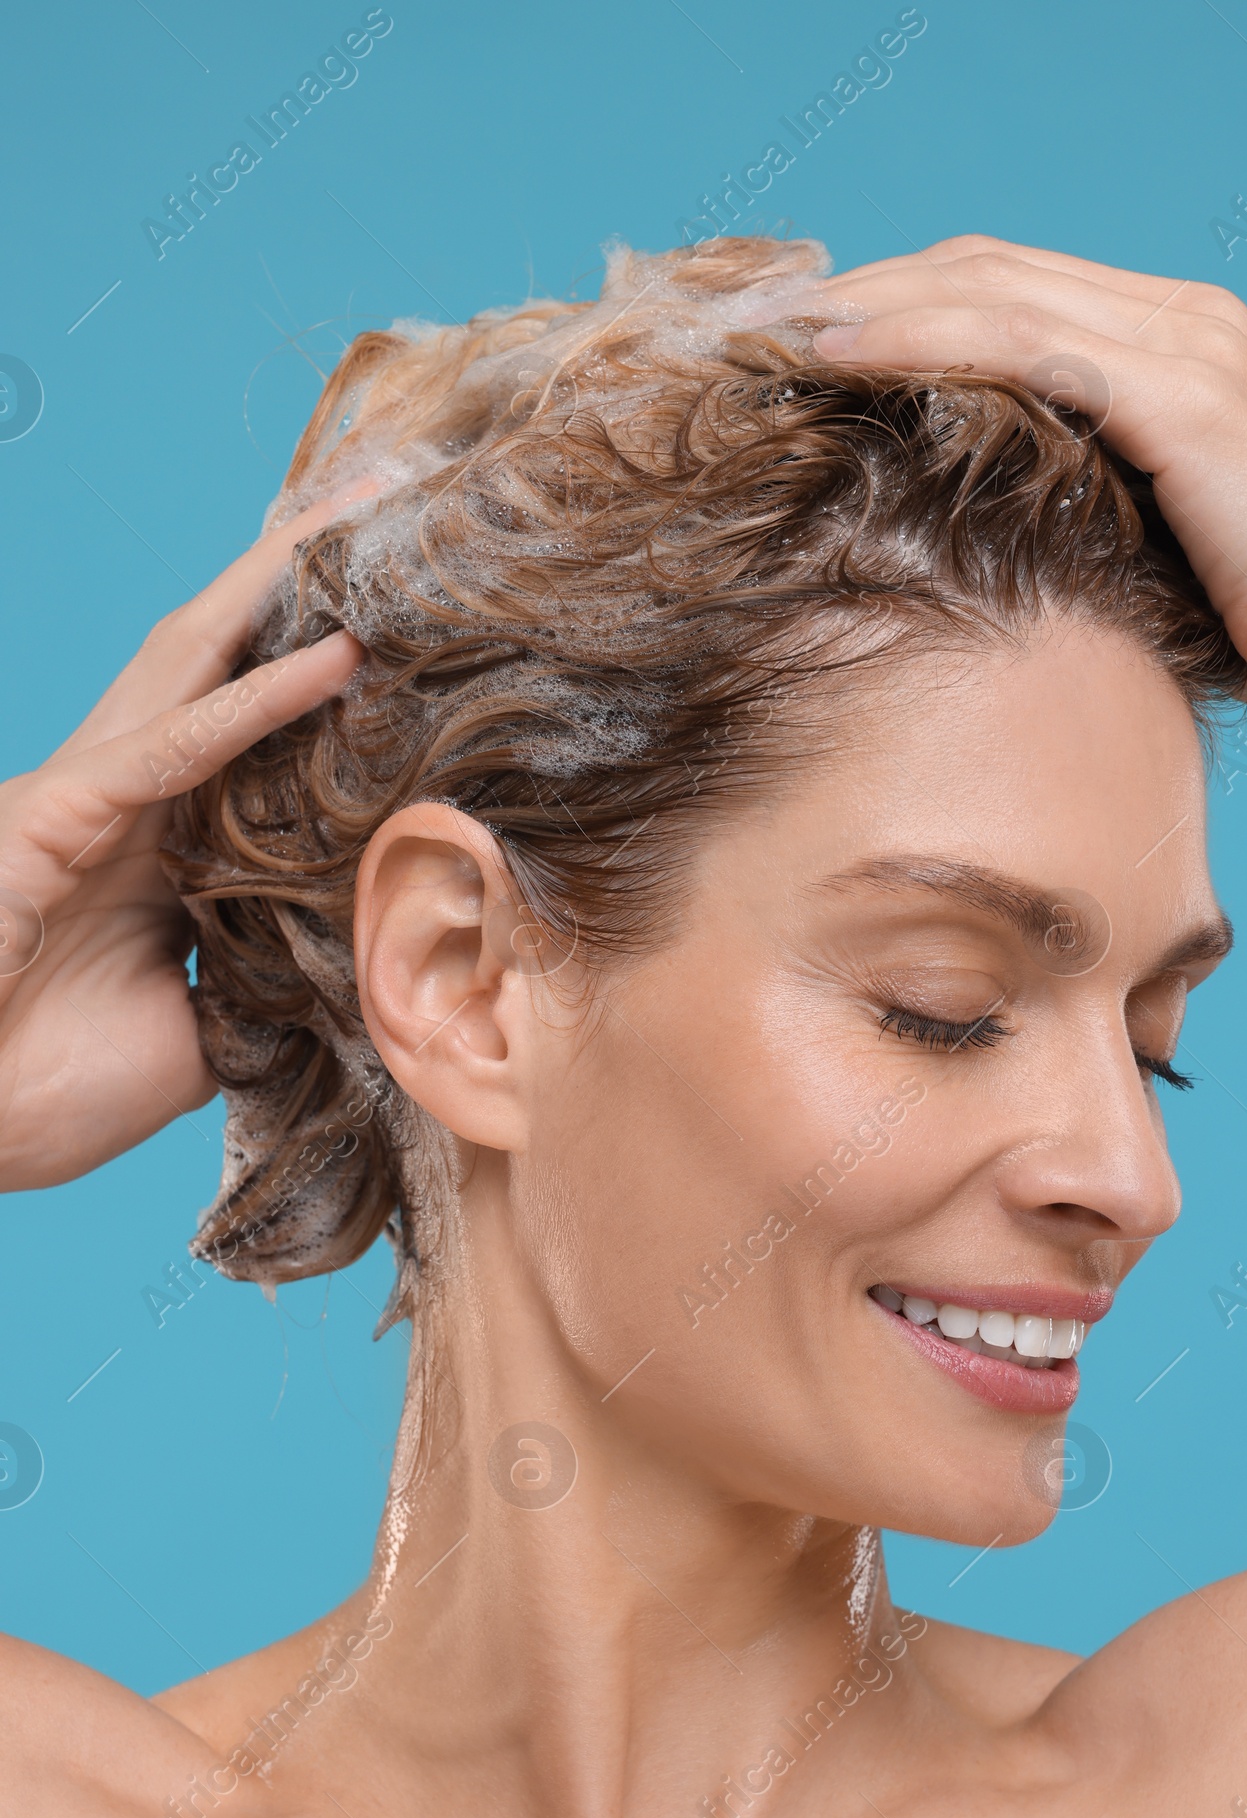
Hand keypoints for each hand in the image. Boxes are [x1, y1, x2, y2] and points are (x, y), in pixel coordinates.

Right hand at [0, 496, 365, 1190]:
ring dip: (279, 587)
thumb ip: (265, 988)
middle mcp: (126, 800)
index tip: (406, 624)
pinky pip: (175, 746)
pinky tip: (336, 656)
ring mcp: (87, 796)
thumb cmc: (43, 1090)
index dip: (317, 671)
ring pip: (196, 663)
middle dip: (296, 581)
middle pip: (223, 660)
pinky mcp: (56, 814)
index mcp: (157, 850)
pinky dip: (259, 701)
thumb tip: (355, 974)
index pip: (253, 735)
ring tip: (362, 515)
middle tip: (386, 500)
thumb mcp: (198, 1041)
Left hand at [816, 236, 1246, 729]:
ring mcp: (1188, 348)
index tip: (804, 347)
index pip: (1008, 290)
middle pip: (984, 268)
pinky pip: (1027, 345)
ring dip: (871, 306)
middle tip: (758, 329)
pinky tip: (847, 359)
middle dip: (865, 291)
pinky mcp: (1187, 399)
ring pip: (992, 290)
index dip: (900, 305)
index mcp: (1177, 343)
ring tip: (773, 335)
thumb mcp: (1160, 546)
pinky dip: (927, 340)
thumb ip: (1088, 504)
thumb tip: (980, 538)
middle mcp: (1181, 320)